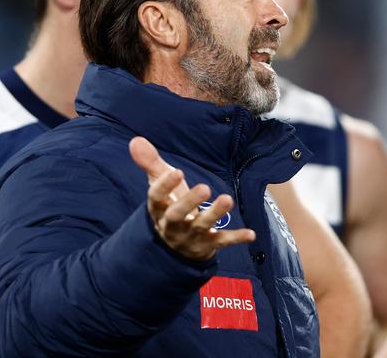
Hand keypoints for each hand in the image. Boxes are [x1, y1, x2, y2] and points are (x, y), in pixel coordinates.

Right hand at [129, 137, 254, 260]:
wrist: (176, 246)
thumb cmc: (170, 205)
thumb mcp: (160, 185)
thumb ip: (150, 163)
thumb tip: (135, 140)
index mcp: (159, 208)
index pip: (156, 198)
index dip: (165, 186)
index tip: (177, 171)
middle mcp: (172, 224)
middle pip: (177, 215)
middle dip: (190, 202)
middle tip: (205, 188)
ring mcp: (190, 236)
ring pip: (201, 226)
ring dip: (215, 213)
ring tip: (228, 199)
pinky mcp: (208, 244)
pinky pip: (221, 241)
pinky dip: (236, 238)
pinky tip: (251, 234)